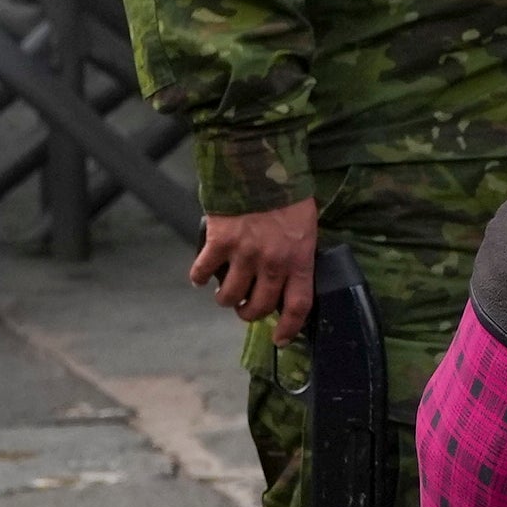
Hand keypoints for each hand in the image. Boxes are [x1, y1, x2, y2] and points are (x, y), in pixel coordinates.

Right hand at [192, 198, 320, 332]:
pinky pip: (203, 271)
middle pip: (260, 307)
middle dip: (250, 314)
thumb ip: (298, 255)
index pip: (298, 305)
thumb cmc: (288, 196)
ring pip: (229, 296)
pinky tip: (200, 277)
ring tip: (225, 294)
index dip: (290, 327)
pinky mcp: (219, 242)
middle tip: (245, 310)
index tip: (281, 338)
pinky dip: (199, 277)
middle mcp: (272, 262)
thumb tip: (289, 278)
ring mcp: (244, 254)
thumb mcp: (306, 229)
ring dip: (225, 299)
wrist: (262, 168)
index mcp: (299, 260)